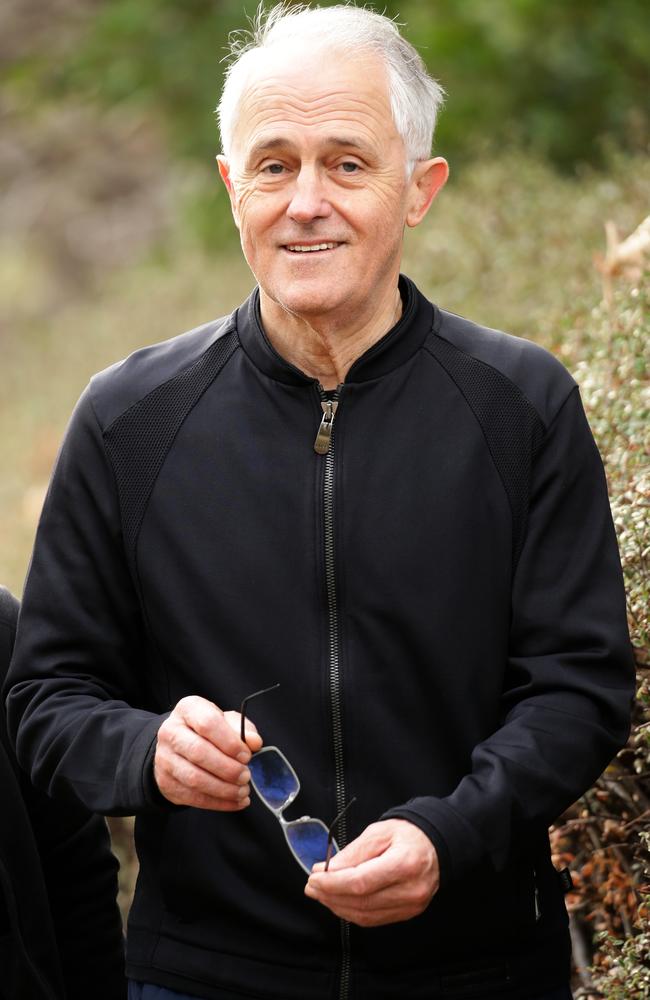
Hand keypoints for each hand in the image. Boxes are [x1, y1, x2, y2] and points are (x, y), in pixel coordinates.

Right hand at [154, 695, 262, 809]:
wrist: (178, 746)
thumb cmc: (208, 731)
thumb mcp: (226, 722)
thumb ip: (243, 729)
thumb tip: (255, 742)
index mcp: (188, 709)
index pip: (207, 723)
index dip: (230, 742)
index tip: (247, 756)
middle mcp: (171, 731)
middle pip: (198, 752)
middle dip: (227, 768)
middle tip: (246, 776)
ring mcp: (164, 758)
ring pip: (194, 778)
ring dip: (223, 789)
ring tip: (243, 791)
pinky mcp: (165, 781)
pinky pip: (192, 796)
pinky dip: (217, 803)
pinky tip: (234, 801)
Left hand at [304, 819, 438, 926]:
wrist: (435, 845)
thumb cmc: (407, 835)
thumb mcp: (379, 832)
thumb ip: (354, 852)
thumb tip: (330, 870)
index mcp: (404, 864)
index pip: (361, 882)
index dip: (333, 883)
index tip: (314, 877)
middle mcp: (411, 890)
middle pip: (361, 902)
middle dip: (330, 895)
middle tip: (311, 886)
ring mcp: (411, 905)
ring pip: (365, 914)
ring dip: (338, 906)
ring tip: (321, 893)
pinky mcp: (408, 913)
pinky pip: (374, 919)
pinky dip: (352, 912)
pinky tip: (339, 901)